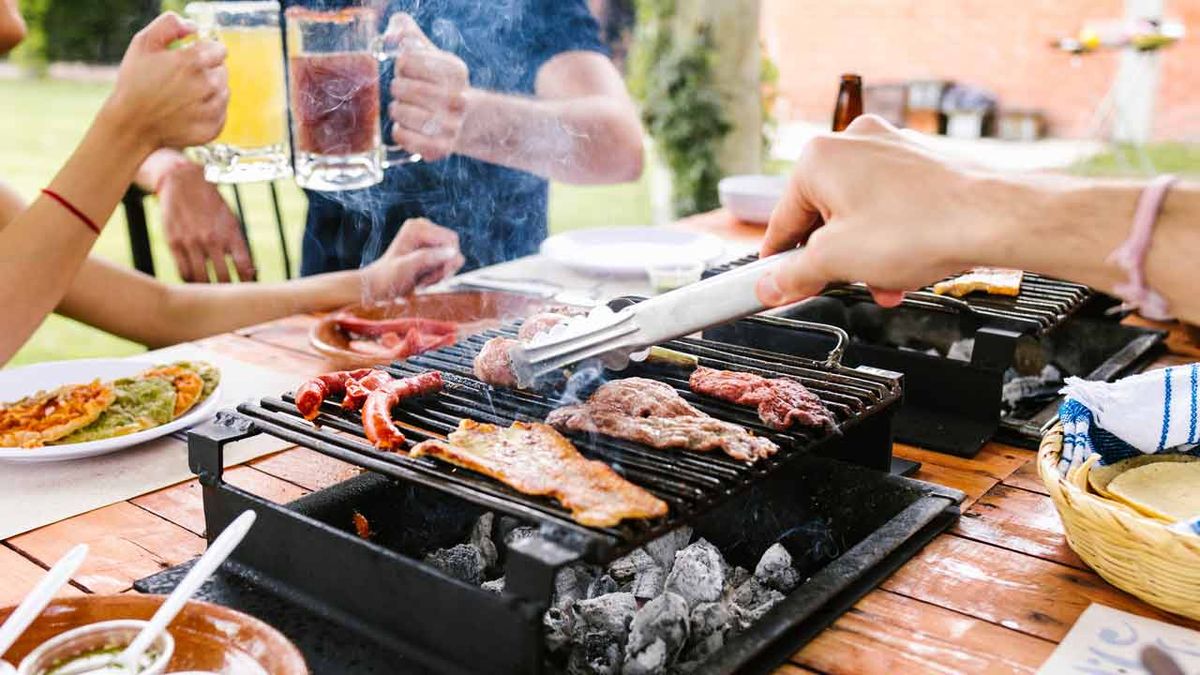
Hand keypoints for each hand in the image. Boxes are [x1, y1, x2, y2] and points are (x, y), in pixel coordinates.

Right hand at [104, 12, 228, 148]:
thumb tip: (193, 27)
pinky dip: (209, 112)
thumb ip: (169, 25)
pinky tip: (189, 112)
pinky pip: (221, 114)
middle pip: (222, 71)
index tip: (191, 59)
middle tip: (182, 80)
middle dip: (207, 72)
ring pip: (223, 92)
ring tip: (184, 96)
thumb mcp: (144, 43)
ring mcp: (211, 109)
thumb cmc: (135, 82)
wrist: (131, 125)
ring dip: (210, 92)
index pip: (219, 50)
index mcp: (194, 61)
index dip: (205, 52)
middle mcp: (208, 85)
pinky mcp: (212, 129)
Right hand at [158, 161, 254, 282]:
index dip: (247, 283)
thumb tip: (248, 271)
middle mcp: (212, 239)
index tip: (247, 292)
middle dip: (226, 290)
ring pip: (201, 278)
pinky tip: (194, 281)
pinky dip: (189, 280)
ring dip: (206, 289)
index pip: (244, 267)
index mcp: (231, 233)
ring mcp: (192, 241)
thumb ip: (237, 244)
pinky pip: (183, 271)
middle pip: (222, 277)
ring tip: (210, 293)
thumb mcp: (230, 220)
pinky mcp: (173, 242)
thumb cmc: (210, 203)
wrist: (182, 181)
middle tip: (228, 298)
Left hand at [360, 218, 464, 300]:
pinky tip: (425, 280)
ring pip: (452, 258)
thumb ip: (428, 258)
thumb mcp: (406, 269)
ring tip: (422, 281)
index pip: (450, 240)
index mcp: (417, 227)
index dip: (447, 261)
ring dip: (441, 274)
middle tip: (425, 282)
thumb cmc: (387, 279)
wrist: (377, 288)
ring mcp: (428, 239)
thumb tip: (452, 252)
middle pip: (453, 249)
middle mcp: (424, 228)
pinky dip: (439, 275)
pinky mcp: (431, 249)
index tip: (431, 278)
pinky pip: (448, 263)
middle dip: (443, 269)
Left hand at [385, 13, 468, 160]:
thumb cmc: (437, 83)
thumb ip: (407, 35)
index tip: (412, 71)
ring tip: (406, 110)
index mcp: (456, 71)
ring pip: (400, 112)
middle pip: (401, 87)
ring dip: (397, 110)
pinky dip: (399, 132)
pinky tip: (407, 128)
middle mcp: (458, 99)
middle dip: (398, 88)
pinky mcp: (440, 148)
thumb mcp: (428, 55)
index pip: (407, 60)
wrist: (463, 121)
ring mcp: (451, 126)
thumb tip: (393, 34)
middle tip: (406, 92)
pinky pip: (403, 137)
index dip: (402, 65)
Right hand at [756, 115, 992, 307]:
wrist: (993, 219)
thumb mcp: (836, 262)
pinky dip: (892, 237)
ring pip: (859, 213)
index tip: (777, 284)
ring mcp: (890, 148)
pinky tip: (906, 265)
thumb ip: (792, 275)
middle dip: (835, 260)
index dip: (779, 261)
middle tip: (843, 287)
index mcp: (818, 158)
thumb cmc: (919, 228)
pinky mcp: (920, 162)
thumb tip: (768, 286)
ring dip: (866, 255)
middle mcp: (852, 142)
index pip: (782, 221)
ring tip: (885, 282)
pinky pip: (890, 206)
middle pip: (823, 217)